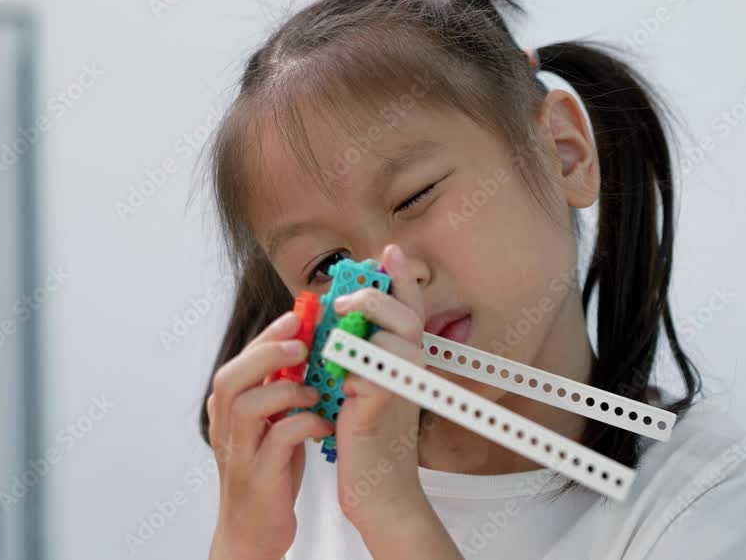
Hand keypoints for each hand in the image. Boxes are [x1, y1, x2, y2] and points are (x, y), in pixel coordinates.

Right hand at [206, 311, 334, 559]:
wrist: (254, 530)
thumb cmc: (270, 471)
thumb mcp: (272, 423)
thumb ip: (279, 389)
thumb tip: (306, 346)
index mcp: (227, 409)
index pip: (240, 361)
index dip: (268, 335)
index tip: (298, 317)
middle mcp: (225, 427)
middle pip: (230, 377)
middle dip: (267, 353)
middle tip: (302, 344)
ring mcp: (238, 452)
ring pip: (246, 405)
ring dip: (286, 390)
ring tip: (314, 392)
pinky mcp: (258, 476)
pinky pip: (277, 440)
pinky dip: (305, 425)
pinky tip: (325, 425)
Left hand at [331, 244, 430, 530]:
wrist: (379, 495)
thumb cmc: (368, 444)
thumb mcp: (362, 391)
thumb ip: (359, 355)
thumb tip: (339, 320)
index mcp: (405, 364)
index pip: (411, 311)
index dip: (403, 279)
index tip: (391, 252)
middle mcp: (411, 373)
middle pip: (408, 316)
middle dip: (376, 297)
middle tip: (343, 300)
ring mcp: (400, 391)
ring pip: (396, 339)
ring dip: (364, 326)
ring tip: (334, 332)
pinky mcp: (381, 411)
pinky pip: (374, 372)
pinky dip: (351, 364)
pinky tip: (334, 371)